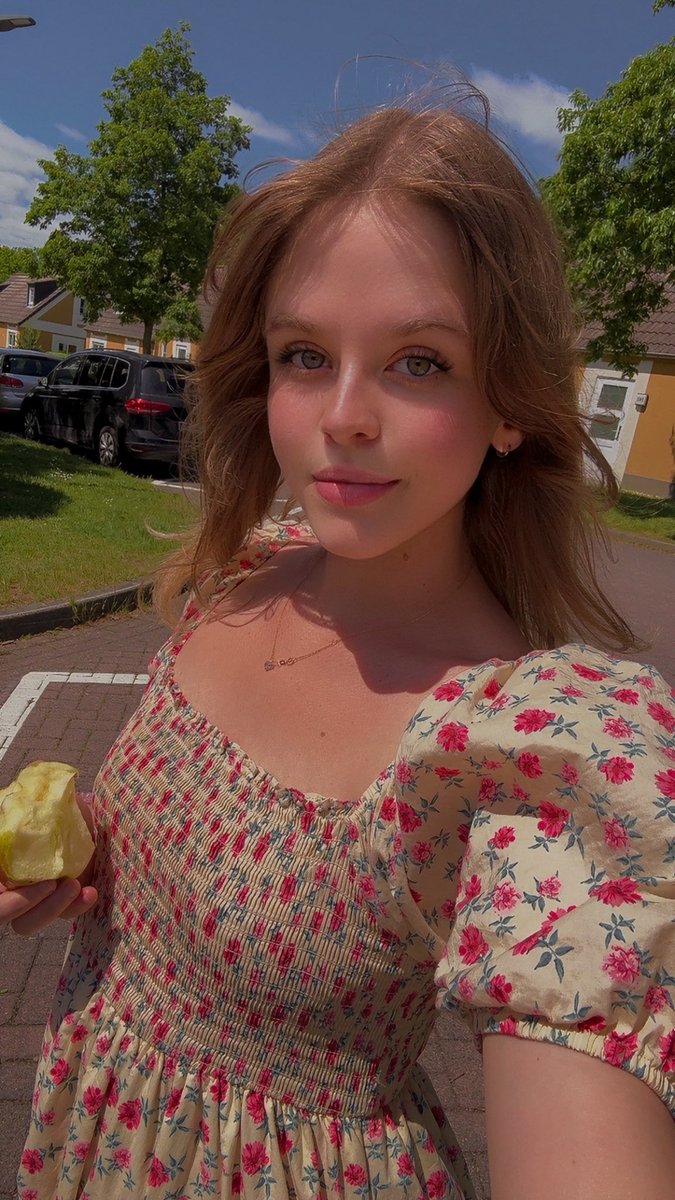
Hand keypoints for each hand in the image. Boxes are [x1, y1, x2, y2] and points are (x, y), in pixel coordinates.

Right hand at [0, 791, 97, 935]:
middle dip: (23, 904)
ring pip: (27, 923)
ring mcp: (34, 896)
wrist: (88, 813)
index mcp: (2, 864)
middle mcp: (11, 884)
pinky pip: (62, 915)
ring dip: (50, 909)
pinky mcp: (60, 901)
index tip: (10, 878)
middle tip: (51, 883)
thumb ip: (19, 812)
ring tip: (75, 885)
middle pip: (3, 912)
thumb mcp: (39, 805)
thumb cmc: (58, 806)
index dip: (0, 893)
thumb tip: (6, 810)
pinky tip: (90, 893)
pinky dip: (75, 908)